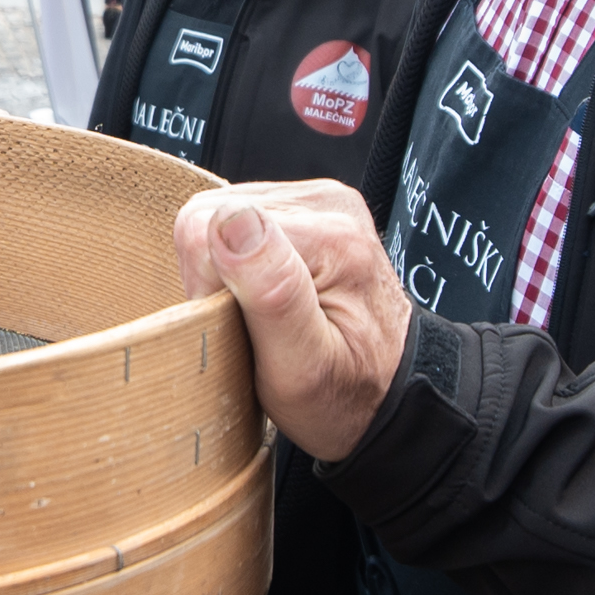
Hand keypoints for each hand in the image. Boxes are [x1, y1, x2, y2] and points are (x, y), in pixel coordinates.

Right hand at [171, 183, 410, 461]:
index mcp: (330, 238)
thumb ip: (272, 290)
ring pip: (218, 217)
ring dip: (226, 271)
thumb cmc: (345, 393)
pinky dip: (239, 262)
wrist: (387, 390)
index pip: (207, 230)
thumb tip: (231, 220)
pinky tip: (266, 293)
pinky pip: (237, 221)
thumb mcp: (302, 365)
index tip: (240, 328)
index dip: (207, 288)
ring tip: (262, 313)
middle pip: (210, 216)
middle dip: (216, 279)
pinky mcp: (308, 206)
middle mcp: (328, 205)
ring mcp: (319, 201)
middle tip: (253, 326)